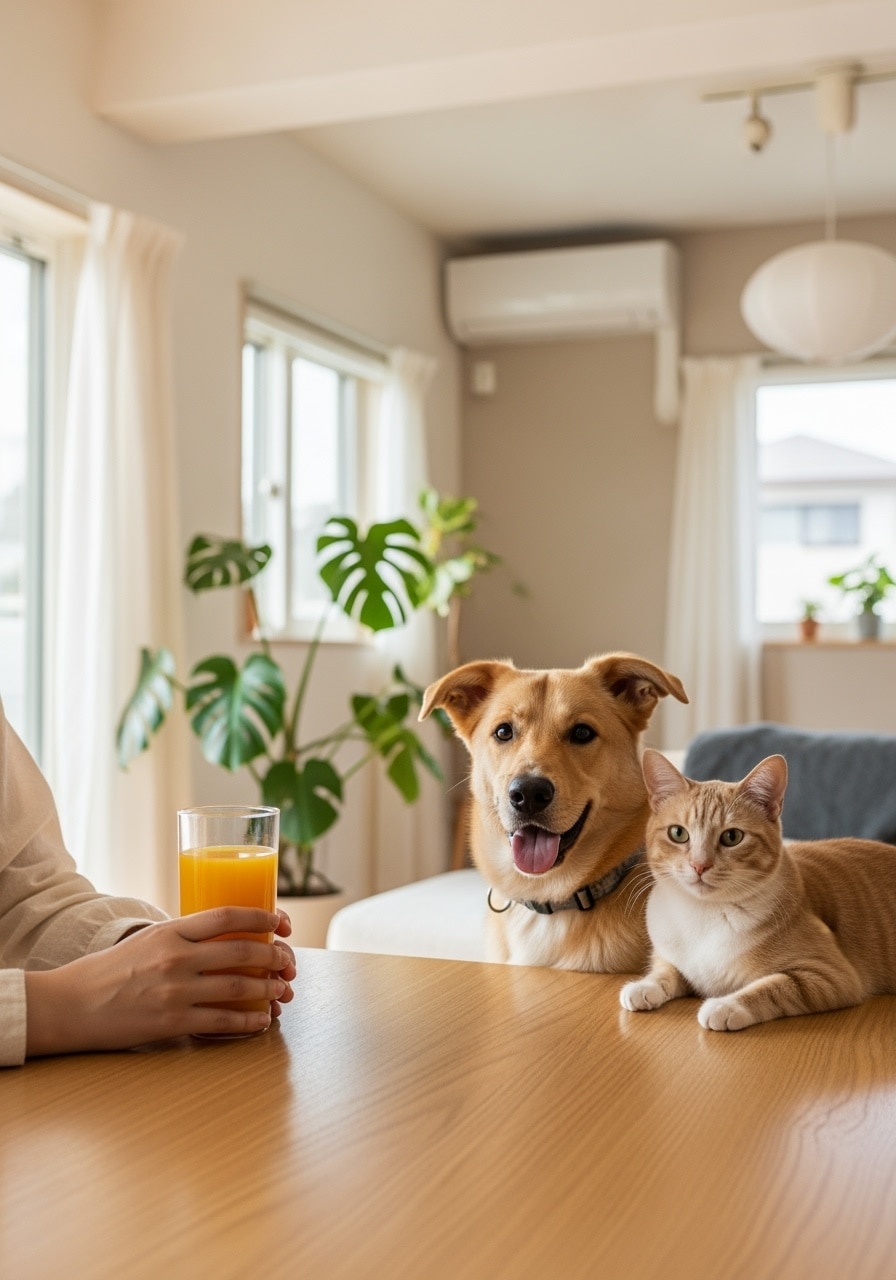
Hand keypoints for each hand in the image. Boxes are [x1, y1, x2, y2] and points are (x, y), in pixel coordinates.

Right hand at [25, 908, 295, 1055]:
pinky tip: (261, 1020)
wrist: (69, 1005)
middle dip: (274, 957)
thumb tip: (226, 939)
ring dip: (268, 989)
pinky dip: (247, 1021)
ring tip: (282, 991)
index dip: (262, 918)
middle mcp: (176, 957)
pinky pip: (221, 1021)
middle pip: (241, 952)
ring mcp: (175, 991)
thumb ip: (184, 938)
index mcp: (171, 931)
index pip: (227, 916)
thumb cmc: (108, 971)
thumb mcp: (148, 940)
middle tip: (289, 962)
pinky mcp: (171, 1022)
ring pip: (237, 987)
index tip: (281, 922)